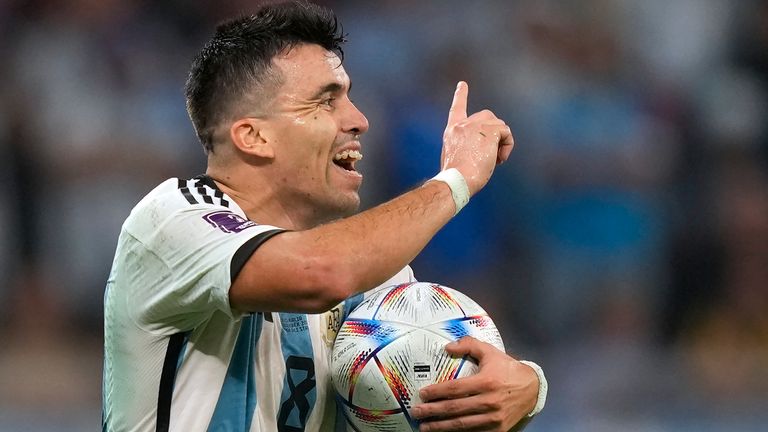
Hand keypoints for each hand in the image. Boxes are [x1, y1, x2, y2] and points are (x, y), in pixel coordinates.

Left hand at [411, 336, 538, 431]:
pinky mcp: (498, 429)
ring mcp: (494, 418)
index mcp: (486, 382)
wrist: (533, 388)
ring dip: (440, 427)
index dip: (436, 392)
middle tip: (416, 412)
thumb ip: (469, 345)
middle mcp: (489, 402)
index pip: (455, 389)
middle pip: (454, 409)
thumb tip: (447, 347)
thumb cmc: (507, 369)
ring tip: (425, 427)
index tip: (422, 394)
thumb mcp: (490, 352)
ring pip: (461, 425)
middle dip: (432, 412)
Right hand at [441, 82, 514, 195]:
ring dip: (501, 142)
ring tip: (495, 159)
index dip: (460, 96)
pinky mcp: (489, 131)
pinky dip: (507, 146)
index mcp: (452, 131)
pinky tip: (500, 159)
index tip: (463, 84)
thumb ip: (465, 147)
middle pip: (487, 116)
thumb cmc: (456, 177)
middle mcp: (463, 124)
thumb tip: (481, 150)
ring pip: (499, 125)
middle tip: (492, 154)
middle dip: (494, 132)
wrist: (457, 180)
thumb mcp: (455, 157)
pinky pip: (506, 133)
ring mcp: (476, 126)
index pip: (456, 109)